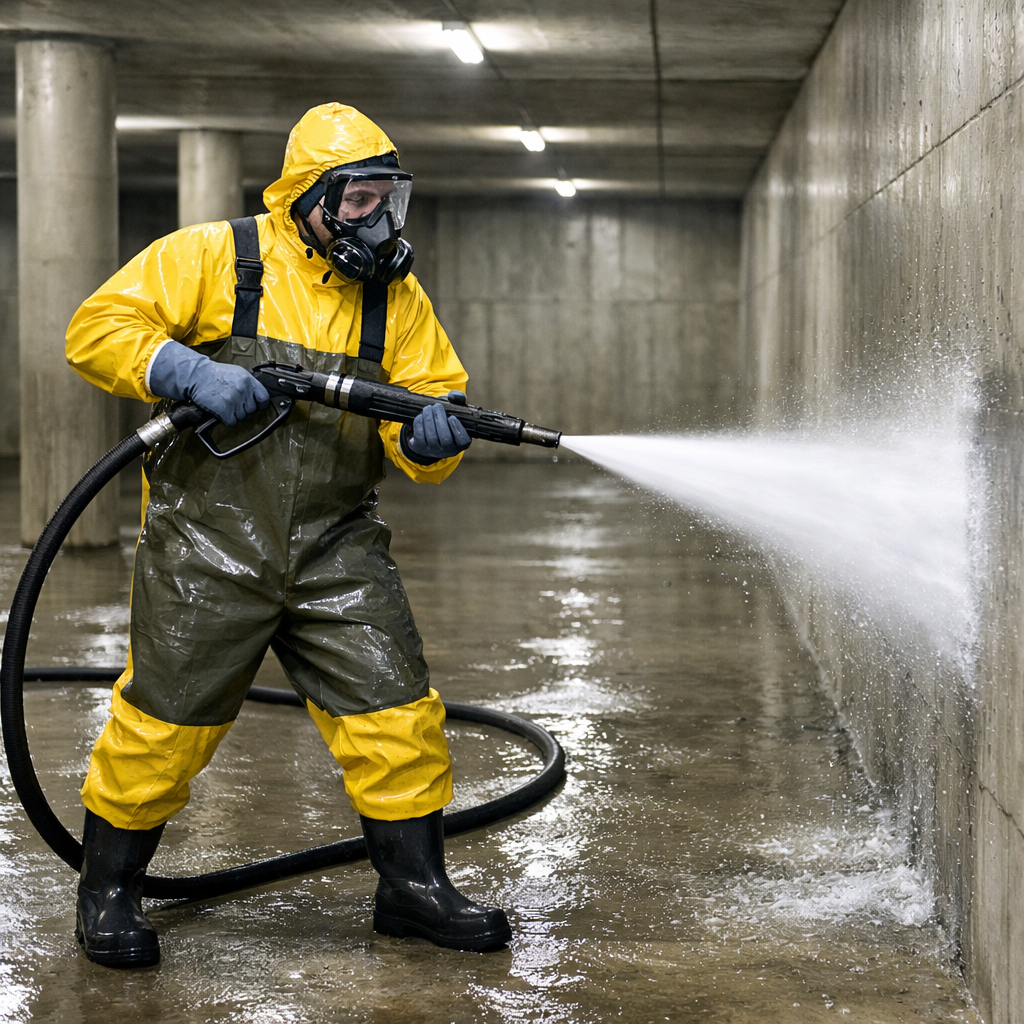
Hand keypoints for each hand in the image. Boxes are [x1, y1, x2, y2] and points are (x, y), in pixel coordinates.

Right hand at [148, 342, 269, 425]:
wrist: (197, 375)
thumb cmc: (216, 374)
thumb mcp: (237, 373)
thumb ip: (249, 384)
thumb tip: (259, 396)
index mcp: (249, 380)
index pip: (264, 398)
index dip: (260, 404)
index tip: (255, 404)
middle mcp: (243, 390)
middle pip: (252, 410)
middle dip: (244, 409)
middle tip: (233, 403)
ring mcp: (234, 400)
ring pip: (242, 417)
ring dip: (234, 414)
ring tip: (225, 404)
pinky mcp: (224, 410)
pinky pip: (232, 422)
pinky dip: (226, 420)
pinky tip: (220, 411)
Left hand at [402, 403, 471, 461]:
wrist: (431, 431)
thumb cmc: (447, 418)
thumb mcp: (456, 409)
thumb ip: (459, 399)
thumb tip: (453, 396)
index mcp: (461, 443)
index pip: (463, 440)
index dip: (457, 429)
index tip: (452, 417)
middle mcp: (448, 450)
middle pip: (445, 438)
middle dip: (440, 419)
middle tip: (437, 406)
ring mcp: (434, 451)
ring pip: (432, 437)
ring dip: (429, 419)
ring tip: (428, 408)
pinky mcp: (421, 448)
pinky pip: (419, 436)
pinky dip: (420, 424)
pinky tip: (421, 416)